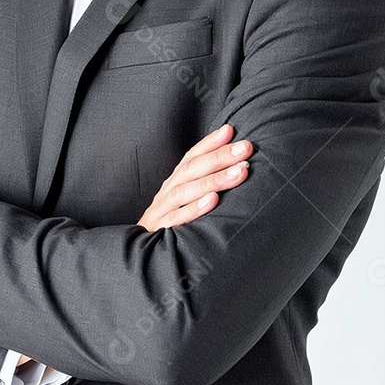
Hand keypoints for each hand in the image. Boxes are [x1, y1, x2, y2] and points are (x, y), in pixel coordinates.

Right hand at [137, 123, 251, 230]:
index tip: (231, 130)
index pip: (191, 156)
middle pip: (192, 169)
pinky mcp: (161, 230)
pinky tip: (213, 200)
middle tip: (245, 147)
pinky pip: (178, 218)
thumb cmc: (169, 224)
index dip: (210, 142)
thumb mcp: (182, 202)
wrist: (138, 254)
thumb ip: (201, 185)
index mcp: (174, 182)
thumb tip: (234, 167)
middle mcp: (168, 191)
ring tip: (240, 171)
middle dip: (220, 156)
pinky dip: (195, 208)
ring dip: (215, 179)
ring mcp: (162, 210)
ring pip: (187, 190)